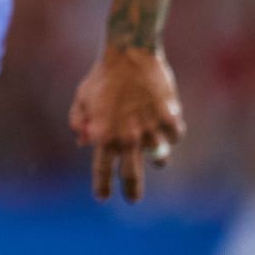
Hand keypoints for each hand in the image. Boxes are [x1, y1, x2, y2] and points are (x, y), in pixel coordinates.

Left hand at [70, 45, 183, 202]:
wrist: (129, 54)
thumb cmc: (102, 76)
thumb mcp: (82, 98)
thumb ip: (80, 122)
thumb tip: (84, 143)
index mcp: (104, 135)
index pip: (102, 170)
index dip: (102, 186)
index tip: (103, 197)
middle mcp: (128, 138)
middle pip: (133, 176)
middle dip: (133, 191)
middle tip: (132, 199)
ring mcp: (151, 130)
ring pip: (159, 158)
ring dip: (156, 157)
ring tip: (153, 151)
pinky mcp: (170, 120)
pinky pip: (174, 137)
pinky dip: (169, 134)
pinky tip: (164, 122)